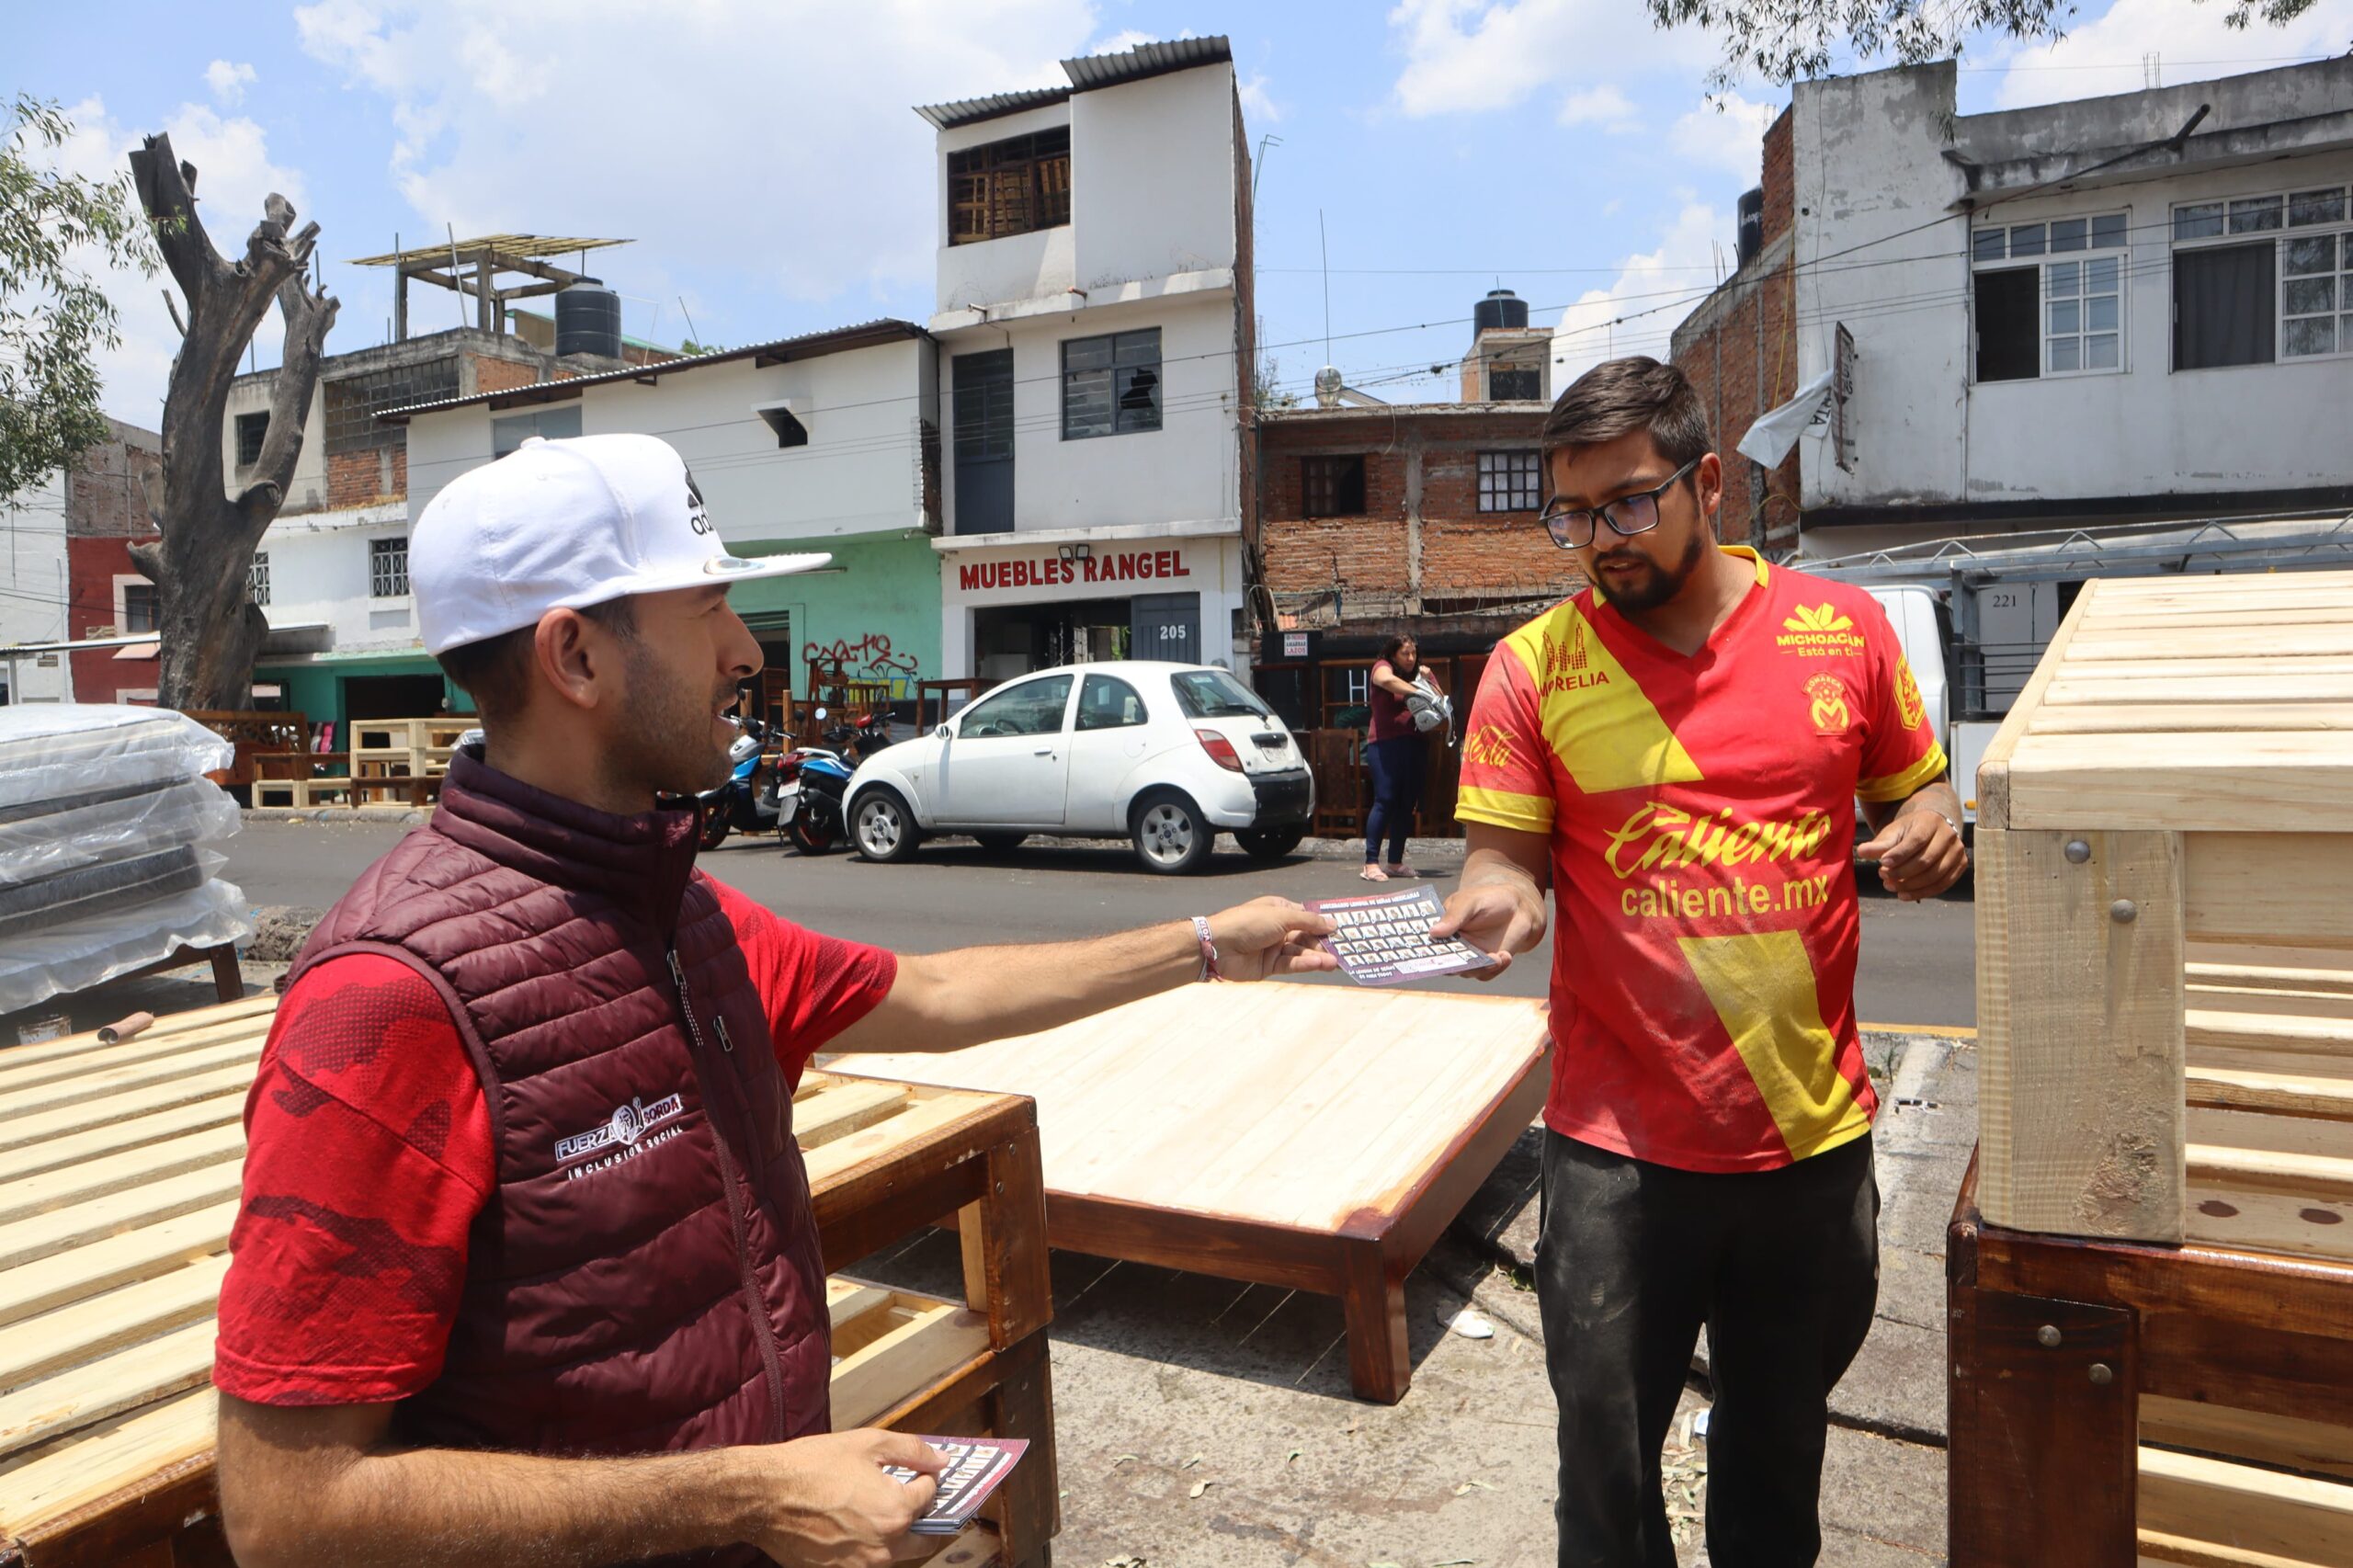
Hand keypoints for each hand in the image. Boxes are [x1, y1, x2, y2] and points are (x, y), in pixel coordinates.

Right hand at [743, 1429, 944, 1567]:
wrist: (765, 1496)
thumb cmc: (812, 1466)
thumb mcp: (867, 1443)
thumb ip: (912, 1451)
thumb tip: (941, 1460)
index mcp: (896, 1512)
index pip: (931, 1496)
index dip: (926, 1479)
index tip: (918, 1473)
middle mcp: (884, 1546)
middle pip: (924, 1538)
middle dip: (923, 1518)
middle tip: (911, 1500)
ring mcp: (861, 1566)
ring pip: (896, 1554)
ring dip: (896, 1535)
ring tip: (874, 1511)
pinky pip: (866, 1563)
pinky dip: (867, 1548)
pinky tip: (850, 1527)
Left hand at [1207, 896, 1339, 982]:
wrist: (1217, 946)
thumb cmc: (1247, 922)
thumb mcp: (1281, 916)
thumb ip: (1308, 921)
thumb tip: (1332, 923)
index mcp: (1279, 910)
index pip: (1307, 916)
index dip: (1323, 923)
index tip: (1343, 930)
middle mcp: (1278, 928)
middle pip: (1307, 936)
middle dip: (1323, 943)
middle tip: (1344, 950)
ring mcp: (1274, 948)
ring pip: (1301, 953)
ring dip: (1318, 956)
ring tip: (1336, 962)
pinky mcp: (1270, 966)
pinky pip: (1292, 965)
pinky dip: (1306, 965)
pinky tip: (1320, 964)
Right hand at [1430, 880, 1545, 980]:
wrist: (1518, 907)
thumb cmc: (1488, 899)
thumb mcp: (1470, 901)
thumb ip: (1454, 916)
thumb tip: (1432, 932)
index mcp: (1441, 929)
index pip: (1427, 944)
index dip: (1423, 952)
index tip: (1429, 955)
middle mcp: (1452, 946)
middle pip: (1444, 963)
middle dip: (1454, 966)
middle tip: (1466, 963)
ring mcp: (1469, 957)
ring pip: (1466, 972)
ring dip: (1480, 967)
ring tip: (1496, 957)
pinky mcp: (1486, 964)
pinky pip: (1485, 974)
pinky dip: (1495, 969)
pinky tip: (1505, 956)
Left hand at [1857, 809, 1968, 901]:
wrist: (1931, 830)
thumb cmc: (1909, 832)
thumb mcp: (1892, 833)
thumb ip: (1878, 844)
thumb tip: (1861, 852)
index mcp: (1931, 822)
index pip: (1916, 840)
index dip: (1899, 855)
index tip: (1882, 864)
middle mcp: (1949, 835)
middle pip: (1925, 861)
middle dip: (1902, 872)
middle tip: (1883, 876)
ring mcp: (1958, 851)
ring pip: (1934, 875)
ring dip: (1910, 885)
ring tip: (1890, 886)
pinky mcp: (1961, 865)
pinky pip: (1943, 884)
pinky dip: (1922, 892)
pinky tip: (1904, 895)